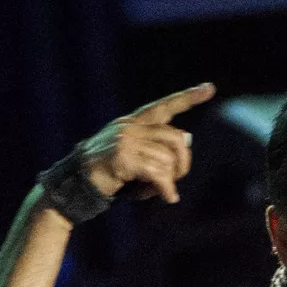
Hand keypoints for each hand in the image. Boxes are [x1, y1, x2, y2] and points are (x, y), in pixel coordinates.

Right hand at [79, 83, 214, 204]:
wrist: (76, 184)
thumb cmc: (109, 175)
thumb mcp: (136, 160)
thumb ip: (158, 149)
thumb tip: (187, 137)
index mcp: (133, 123)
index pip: (164, 106)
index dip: (188, 98)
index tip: (209, 89)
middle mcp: (130, 126)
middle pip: (176, 137)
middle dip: (183, 163)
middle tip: (177, 180)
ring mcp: (125, 140)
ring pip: (168, 159)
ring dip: (170, 181)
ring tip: (159, 191)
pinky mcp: (123, 157)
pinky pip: (158, 172)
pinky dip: (166, 188)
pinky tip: (167, 197)